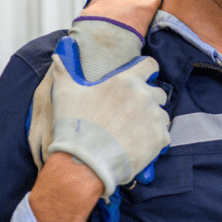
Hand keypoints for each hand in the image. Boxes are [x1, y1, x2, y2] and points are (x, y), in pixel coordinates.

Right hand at [29, 18, 147, 168]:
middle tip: (132, 113)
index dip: (148, 69)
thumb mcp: (65, 95)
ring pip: (162, 114)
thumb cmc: (75, 127)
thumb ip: (64, 73)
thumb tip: (57, 58)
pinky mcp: (160, 138)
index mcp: (125, 81)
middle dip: (149, 100)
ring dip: (152, 120)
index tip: (145, 75)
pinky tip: (137, 145)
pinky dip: (154, 139)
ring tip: (133, 131)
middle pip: (158, 93)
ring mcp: (154, 117)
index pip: (150, 65)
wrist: (85, 163)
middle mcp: (144, 96)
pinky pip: (164, 135)